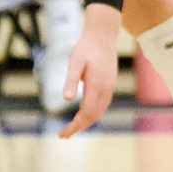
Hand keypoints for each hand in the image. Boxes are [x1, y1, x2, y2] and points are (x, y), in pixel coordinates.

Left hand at [57, 3, 120, 138]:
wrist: (102, 36)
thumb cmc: (86, 47)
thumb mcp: (74, 62)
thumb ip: (70, 80)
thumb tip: (67, 100)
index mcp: (97, 86)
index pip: (86, 113)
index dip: (75, 126)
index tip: (63, 133)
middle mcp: (106, 89)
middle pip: (93, 116)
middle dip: (79, 127)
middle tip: (63, 135)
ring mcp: (110, 88)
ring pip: (99, 112)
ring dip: (86, 122)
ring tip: (72, 128)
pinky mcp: (109, 85)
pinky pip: (102, 105)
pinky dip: (93, 114)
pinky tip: (84, 114)